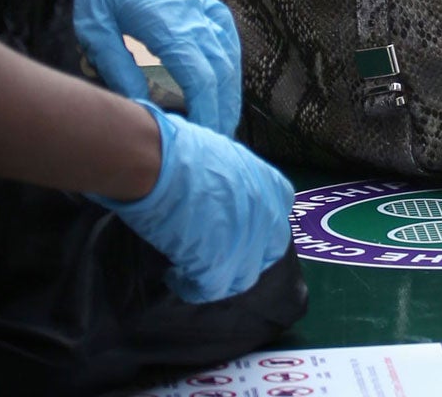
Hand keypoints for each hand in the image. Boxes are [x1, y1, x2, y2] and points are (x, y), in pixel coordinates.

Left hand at [38, 0, 241, 134]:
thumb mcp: (90, 27)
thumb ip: (116, 68)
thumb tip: (140, 110)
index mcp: (162, 16)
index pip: (200, 72)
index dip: (208, 108)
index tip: (207, 138)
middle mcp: (187, 5)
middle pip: (221, 62)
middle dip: (224, 103)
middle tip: (219, 140)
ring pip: (226, 44)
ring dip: (229, 81)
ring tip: (223, 115)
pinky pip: (220, 25)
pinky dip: (227, 53)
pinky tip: (223, 72)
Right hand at [100, 102, 292, 303]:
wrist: (160, 163)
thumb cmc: (183, 150)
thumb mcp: (224, 156)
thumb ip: (235, 180)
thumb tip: (224, 192)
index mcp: (270, 185)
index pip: (281, 214)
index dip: (261, 226)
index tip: (239, 229)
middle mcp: (267, 216)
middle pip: (268, 251)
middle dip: (247, 257)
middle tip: (219, 254)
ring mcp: (246, 244)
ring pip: (242, 277)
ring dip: (220, 277)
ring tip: (194, 270)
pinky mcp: (219, 266)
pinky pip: (210, 290)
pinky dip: (192, 288)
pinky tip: (175, 277)